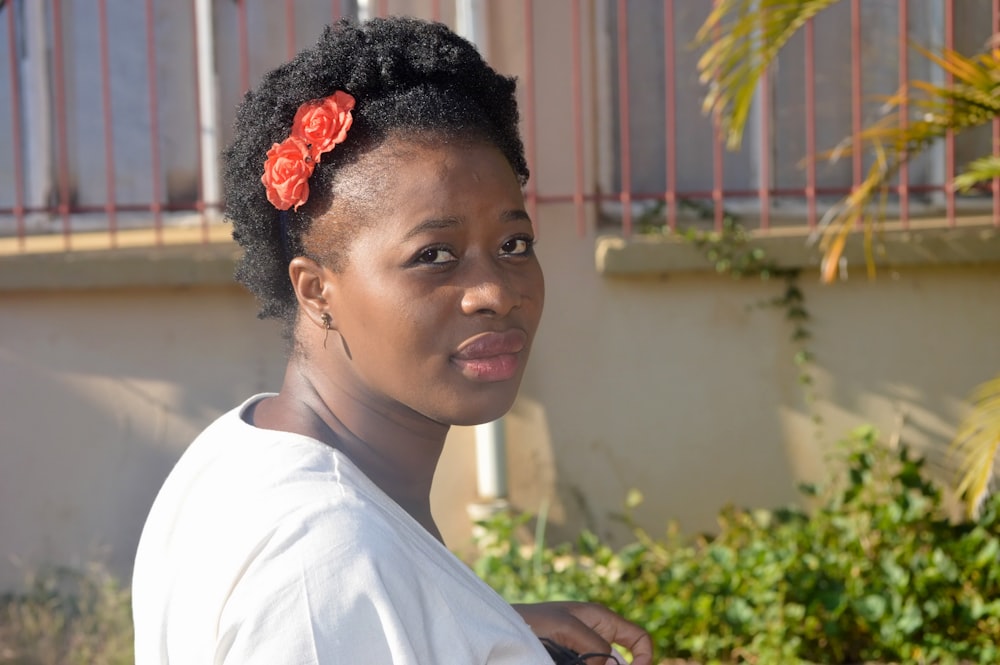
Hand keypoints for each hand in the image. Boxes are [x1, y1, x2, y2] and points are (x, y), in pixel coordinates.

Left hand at [512, 601, 652, 664]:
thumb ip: (593, 645)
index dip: (645, 658)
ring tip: (569, 660)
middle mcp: (598, 637)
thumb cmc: (534, 620)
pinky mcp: (573, 662)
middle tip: (587, 664)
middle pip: (622, 662)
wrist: (504, 631)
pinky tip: (563, 663)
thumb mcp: (567, 627)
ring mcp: (585, 654)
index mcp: (603, 620)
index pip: (639, 639)